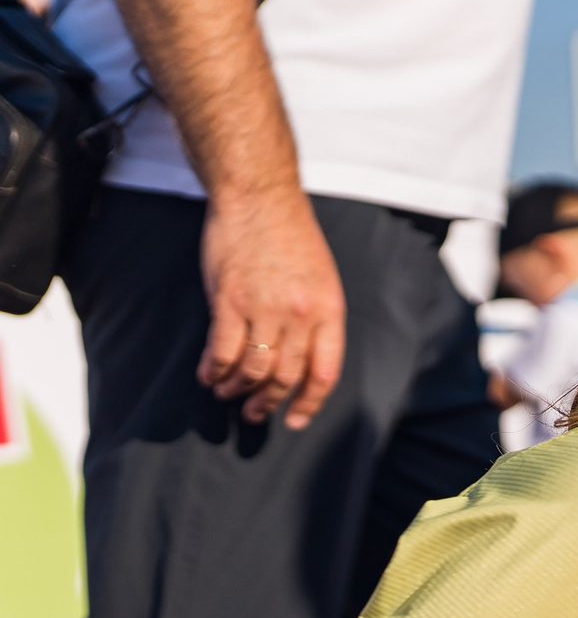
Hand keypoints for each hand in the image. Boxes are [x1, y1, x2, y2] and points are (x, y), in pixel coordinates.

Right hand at [198, 185, 345, 428]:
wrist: (259, 196)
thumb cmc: (291, 236)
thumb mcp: (322, 278)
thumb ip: (317, 318)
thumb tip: (305, 358)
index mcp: (329, 312)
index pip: (324, 373)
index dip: (309, 403)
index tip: (295, 421)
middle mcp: (300, 316)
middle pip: (286, 376)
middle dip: (269, 402)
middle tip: (255, 414)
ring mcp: (264, 309)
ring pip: (253, 369)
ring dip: (238, 389)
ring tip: (228, 395)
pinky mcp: (229, 301)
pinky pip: (223, 350)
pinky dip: (214, 370)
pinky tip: (208, 377)